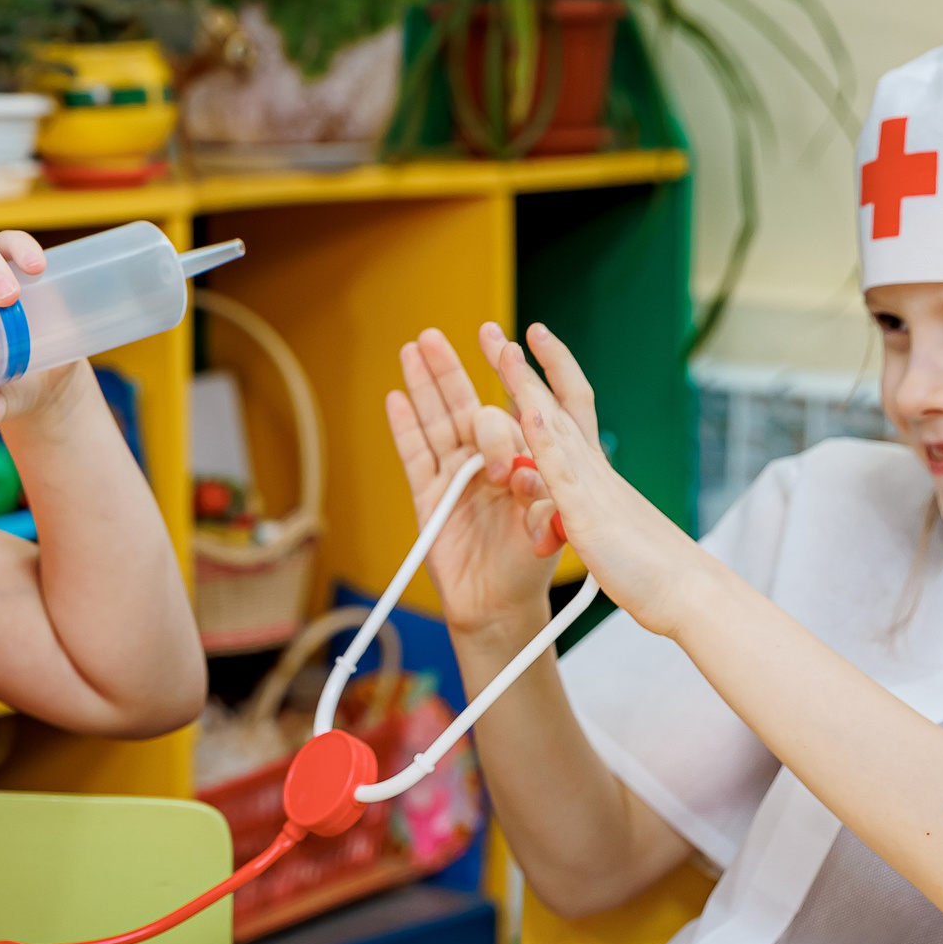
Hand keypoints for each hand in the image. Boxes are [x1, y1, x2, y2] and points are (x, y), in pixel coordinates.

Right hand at [388, 328, 564, 636]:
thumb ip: (538, 498)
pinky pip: (415, 456)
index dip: (510, 375)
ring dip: (424, 386)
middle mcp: (488, 460)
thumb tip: (521, 472)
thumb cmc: (529, 565)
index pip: (515, 408)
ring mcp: (456, 475)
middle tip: (436, 337)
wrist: (498, 606)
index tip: (503, 341)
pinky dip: (405, 428)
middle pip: (465, 405)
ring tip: (413, 350)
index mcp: (525, 458)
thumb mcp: (546, 530)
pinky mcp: (429, 496)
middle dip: (451, 370)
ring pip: (437, 422)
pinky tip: (396, 398)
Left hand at [482, 321, 708, 637]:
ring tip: (504, 349)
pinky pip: (563, 470)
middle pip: (554, 402)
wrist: (686, 591)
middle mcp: (592, 468)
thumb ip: (577, 511)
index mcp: (595, 471)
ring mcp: (590, 486)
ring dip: (527, 385)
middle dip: (522, 367)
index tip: (532, 335)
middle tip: (494, 332)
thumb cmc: (648, 566)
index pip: (569, 406)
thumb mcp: (603, 529)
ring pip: (553, 425)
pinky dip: (546, 438)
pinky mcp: (587, 513)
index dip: (550, 369)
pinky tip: (528, 411)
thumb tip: (560, 507)